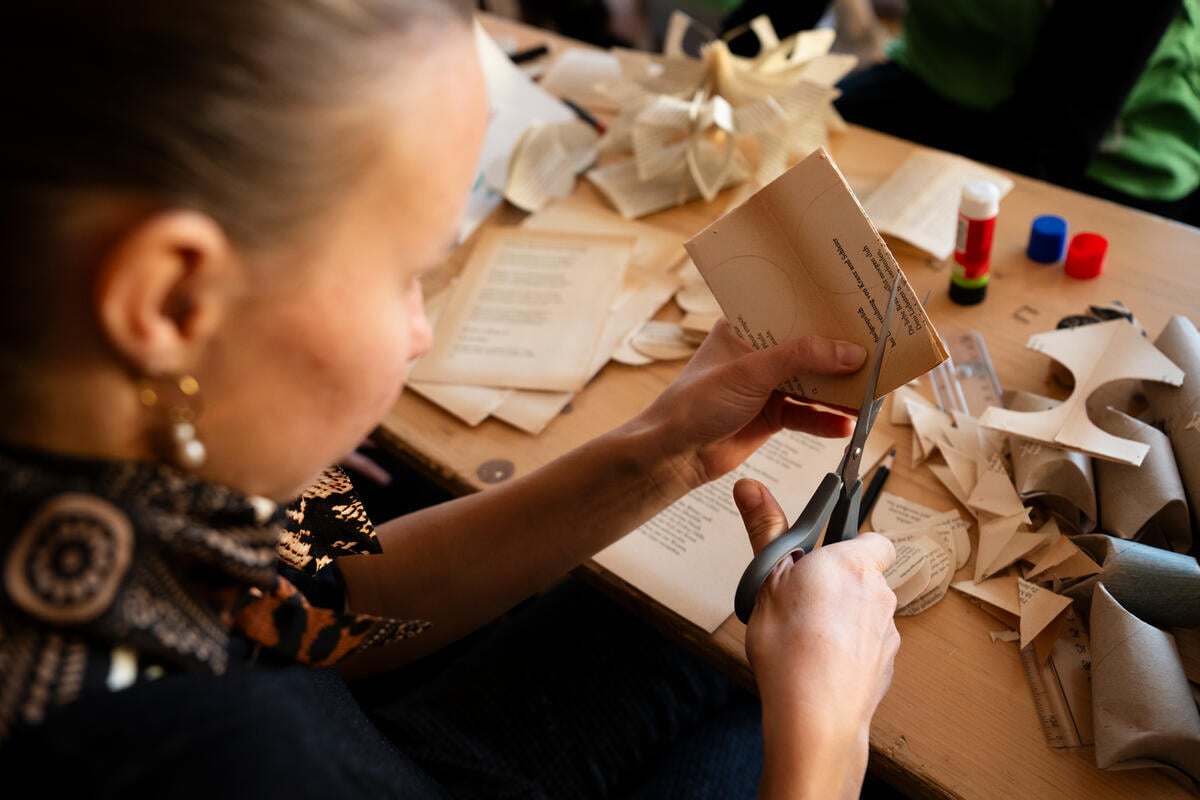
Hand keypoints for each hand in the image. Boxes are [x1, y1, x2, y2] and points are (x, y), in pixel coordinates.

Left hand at [637, 320, 865, 490]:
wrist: (673, 455)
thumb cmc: (695, 403)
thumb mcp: (751, 371)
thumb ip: (801, 358)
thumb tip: (851, 352)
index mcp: (745, 326)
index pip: (793, 308)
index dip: (826, 308)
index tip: (861, 307)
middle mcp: (759, 352)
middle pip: (810, 346)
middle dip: (842, 352)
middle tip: (879, 350)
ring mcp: (767, 384)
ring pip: (814, 382)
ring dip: (839, 389)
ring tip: (871, 392)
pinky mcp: (772, 415)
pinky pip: (808, 414)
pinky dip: (826, 420)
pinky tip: (846, 425)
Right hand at [733, 478, 898, 799]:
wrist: (815, 717)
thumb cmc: (790, 646)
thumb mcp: (767, 578)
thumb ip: (765, 528)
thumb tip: (750, 485)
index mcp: (853, 562)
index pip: (871, 537)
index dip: (848, 544)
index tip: (821, 555)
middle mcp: (879, 592)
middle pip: (866, 576)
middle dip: (839, 583)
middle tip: (800, 597)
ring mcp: (887, 632)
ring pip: (866, 612)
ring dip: (844, 618)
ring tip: (805, 636)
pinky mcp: (886, 666)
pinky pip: (866, 647)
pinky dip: (848, 651)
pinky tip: (818, 663)